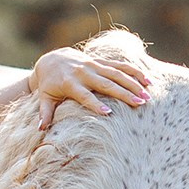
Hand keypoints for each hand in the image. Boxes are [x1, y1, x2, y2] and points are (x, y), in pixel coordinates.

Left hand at [28, 47, 151, 124]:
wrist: (51, 59)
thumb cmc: (49, 84)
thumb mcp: (45, 98)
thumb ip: (45, 112)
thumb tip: (41, 129)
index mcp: (69, 83)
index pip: (84, 96)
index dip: (95, 104)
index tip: (108, 113)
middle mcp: (83, 72)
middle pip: (106, 84)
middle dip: (123, 93)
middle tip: (139, 103)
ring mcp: (93, 65)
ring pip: (116, 73)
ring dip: (133, 83)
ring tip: (147, 94)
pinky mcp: (100, 61)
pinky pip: (119, 65)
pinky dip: (133, 71)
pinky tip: (147, 80)